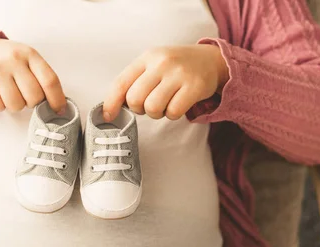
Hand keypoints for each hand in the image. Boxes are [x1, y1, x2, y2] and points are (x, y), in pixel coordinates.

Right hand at [0, 39, 66, 112]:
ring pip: (16, 105)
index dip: (57, 99)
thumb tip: (57, 105)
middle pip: (34, 97)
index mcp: (30, 54)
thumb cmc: (10, 61)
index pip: (50, 80)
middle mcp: (13, 59)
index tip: (59, 110)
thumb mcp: (28, 60)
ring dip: (15, 105)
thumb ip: (42, 78)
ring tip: (10, 93)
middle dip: (32, 102)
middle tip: (25, 95)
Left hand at [103, 44, 228, 120]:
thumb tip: (112, 107)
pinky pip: (173, 112)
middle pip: (135, 99)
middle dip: (139, 109)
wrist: (211, 60)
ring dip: (156, 113)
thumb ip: (134, 81)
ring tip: (164, 104)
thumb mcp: (153, 65)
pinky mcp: (194, 87)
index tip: (108, 116)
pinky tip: (178, 104)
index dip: (111, 103)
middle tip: (150, 104)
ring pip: (152, 108)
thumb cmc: (175, 68)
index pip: (121, 82)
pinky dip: (172, 114)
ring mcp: (179, 74)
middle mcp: (162, 63)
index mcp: (147, 57)